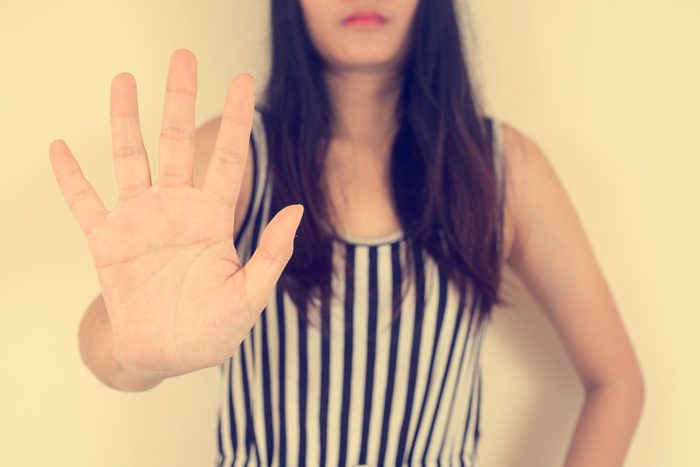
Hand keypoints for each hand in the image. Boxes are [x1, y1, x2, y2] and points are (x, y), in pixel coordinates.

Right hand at [49, 49, 302, 378]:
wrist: (166, 355)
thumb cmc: (212, 329)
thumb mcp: (249, 295)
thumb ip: (272, 254)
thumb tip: (297, 210)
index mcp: (214, 219)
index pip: (228, 159)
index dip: (236, 120)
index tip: (243, 81)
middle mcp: (176, 210)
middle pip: (176, 142)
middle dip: (179, 99)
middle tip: (183, 56)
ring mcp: (140, 222)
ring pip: (131, 159)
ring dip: (125, 120)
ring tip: (123, 79)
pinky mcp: (107, 242)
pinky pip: (85, 203)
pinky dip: (72, 178)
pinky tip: (61, 149)